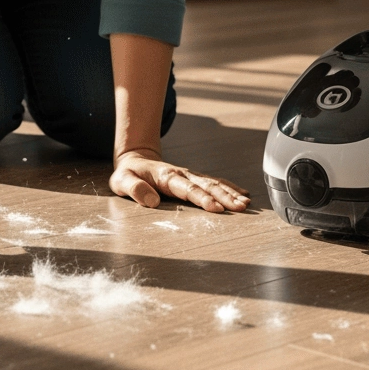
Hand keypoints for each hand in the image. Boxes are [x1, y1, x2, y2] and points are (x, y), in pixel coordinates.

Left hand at [109, 149, 249, 212]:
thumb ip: (134, 189)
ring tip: (246, 204)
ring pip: (214, 183)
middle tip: (240, 208)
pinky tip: (244, 195)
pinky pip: (215, 182)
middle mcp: (182, 174)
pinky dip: (230, 188)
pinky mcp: (195, 179)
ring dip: (231, 193)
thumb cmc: (128, 175)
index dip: (201, 198)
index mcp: (166, 176)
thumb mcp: (122, 182)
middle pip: (206, 185)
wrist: (135, 160)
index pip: (187, 189)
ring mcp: (190, 175)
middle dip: (225, 197)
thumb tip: (151, 201)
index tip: (215, 208)